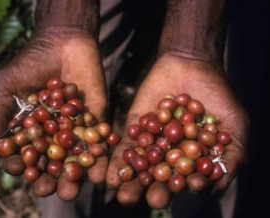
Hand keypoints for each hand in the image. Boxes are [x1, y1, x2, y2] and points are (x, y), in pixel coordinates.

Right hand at [0, 27, 106, 182]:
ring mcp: (76, 128)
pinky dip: (99, 156)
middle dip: (51, 178)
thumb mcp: (6, 85)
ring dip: (75, 175)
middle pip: (53, 162)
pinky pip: (99, 141)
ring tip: (72, 189)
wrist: (64, 41)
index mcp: (32, 129)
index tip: (25, 174)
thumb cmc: (31, 61)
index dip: (24, 166)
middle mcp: (55, 133)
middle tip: (51, 190)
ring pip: (76, 157)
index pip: (28, 154)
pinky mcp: (96, 119)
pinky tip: (98, 172)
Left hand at [106, 54, 248, 208]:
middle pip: (164, 179)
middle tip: (155, 199)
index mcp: (194, 159)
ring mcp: (152, 143)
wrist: (191, 64)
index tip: (190, 184)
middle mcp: (171, 156)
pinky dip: (119, 160)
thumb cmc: (217, 94)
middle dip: (159, 191)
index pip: (192, 178)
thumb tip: (217, 183)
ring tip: (125, 196)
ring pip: (142, 168)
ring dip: (133, 183)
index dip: (191, 183)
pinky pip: (126, 147)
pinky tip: (112, 175)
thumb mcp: (234, 123)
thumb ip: (232, 153)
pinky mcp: (135, 130)